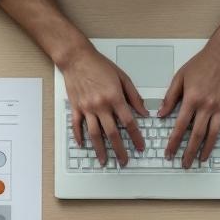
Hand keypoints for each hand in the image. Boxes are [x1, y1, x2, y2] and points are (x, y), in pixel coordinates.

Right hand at [61, 44, 147, 166]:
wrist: (77, 58)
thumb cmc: (99, 65)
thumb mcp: (122, 77)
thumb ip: (134, 97)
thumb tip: (144, 112)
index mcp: (114, 98)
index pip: (129, 122)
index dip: (136, 137)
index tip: (140, 147)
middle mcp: (100, 105)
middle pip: (112, 133)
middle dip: (119, 150)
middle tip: (124, 161)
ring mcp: (86, 108)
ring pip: (95, 134)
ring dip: (100, 150)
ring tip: (104, 160)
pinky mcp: (75, 107)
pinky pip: (77, 126)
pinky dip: (79, 136)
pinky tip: (83, 145)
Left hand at [159, 41, 219, 168]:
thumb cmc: (202, 63)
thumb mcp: (180, 77)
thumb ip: (170, 97)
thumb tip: (161, 114)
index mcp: (192, 99)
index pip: (180, 127)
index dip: (174, 142)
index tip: (169, 152)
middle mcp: (207, 106)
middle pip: (197, 135)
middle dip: (189, 152)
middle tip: (185, 163)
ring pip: (213, 134)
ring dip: (207, 149)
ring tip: (201, 159)